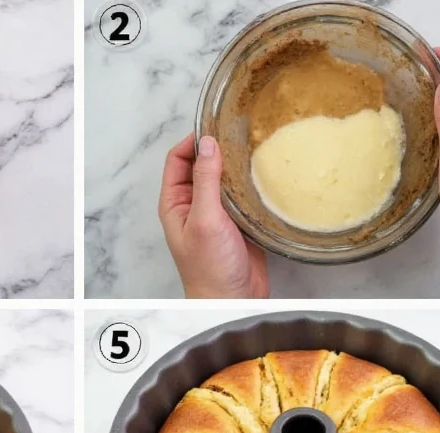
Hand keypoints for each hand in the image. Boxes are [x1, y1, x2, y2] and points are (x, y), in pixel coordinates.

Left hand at [158, 134, 268, 298]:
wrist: (232, 299)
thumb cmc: (210, 268)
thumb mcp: (205, 219)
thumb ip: (205, 181)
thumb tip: (208, 144)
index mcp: (175, 203)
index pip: (178, 159)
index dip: (193, 140)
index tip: (214, 126)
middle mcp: (193, 205)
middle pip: (201, 165)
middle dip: (216, 148)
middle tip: (239, 131)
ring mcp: (215, 212)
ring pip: (223, 177)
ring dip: (235, 164)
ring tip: (254, 145)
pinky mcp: (237, 221)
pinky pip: (241, 194)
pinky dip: (250, 182)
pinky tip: (264, 172)